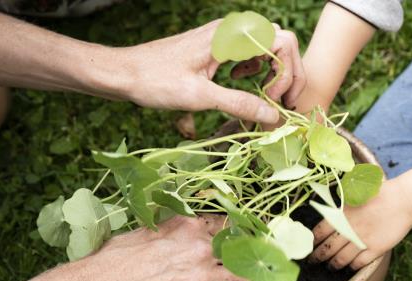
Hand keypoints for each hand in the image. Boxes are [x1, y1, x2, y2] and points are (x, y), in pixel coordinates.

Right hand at [80, 214, 253, 280]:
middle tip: (247, 260)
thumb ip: (173, 229)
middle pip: (243, 248)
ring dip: (248, 277)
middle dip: (246, 254)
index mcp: (187, 226)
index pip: (227, 224)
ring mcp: (204, 278)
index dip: (234, 233)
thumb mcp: (145, 231)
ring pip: (248, 275)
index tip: (238, 239)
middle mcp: (201, 249)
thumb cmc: (113, 262)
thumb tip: (184, 228)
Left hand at [119, 20, 305, 122]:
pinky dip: (255, 68)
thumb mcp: (200, 97)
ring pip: (267, 46)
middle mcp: (231, 31)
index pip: (283, 42)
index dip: (287, 73)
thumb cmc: (156, 81)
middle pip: (281, 42)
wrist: (124, 72)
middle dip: (287, 74)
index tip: (273, 100)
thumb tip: (273, 118)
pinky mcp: (217, 45)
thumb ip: (239, 105)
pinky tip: (239, 82)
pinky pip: (249, 50)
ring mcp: (225, 36)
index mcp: (231, 36)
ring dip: (273, 71)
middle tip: (280, 102)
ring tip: (265, 96)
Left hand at [309, 180, 411, 269]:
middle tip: (314, 261)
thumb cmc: (378, 194)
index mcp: (341, 214)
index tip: (309, 246)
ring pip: (341, 259)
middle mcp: (349, 228)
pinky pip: (359, 263)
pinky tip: (349, 267)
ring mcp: (362, 240)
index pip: (319, 232)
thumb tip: (326, 210)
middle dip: (318, 257)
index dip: (312, 242)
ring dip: (333, 265)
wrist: (402, 200)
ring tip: (331, 266)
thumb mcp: (354, 194)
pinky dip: (352, 267)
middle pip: (327, 248)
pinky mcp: (376, 249)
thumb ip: (340, 205)